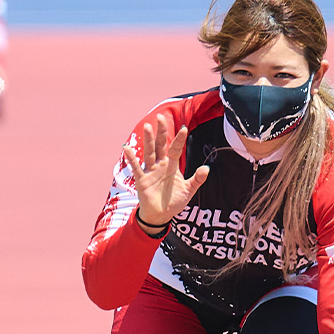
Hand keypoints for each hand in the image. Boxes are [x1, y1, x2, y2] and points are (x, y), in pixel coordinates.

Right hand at [123, 113, 208, 229]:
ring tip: (147, 126)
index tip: (184, 128)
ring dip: (148, 140)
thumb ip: (197, 179)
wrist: (161, 216)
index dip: (179, 139)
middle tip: (160, 117)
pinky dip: (132, 158)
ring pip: (149, 152)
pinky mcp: (142, 180)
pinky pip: (136, 167)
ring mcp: (150, 171)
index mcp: (171, 165)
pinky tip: (127, 148)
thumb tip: (206, 168)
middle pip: (160, 145)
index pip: (175, 149)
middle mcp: (160, 165)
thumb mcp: (189, 190)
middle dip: (161, 132)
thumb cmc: (174, 201)